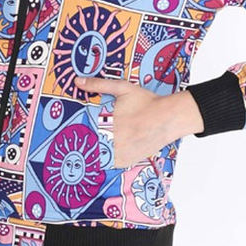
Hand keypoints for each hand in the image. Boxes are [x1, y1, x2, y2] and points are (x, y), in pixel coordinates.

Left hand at [74, 76, 204, 165]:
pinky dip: (110, 158)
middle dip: (89, 141)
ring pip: (100, 157)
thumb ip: (99, 85)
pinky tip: (112, 149)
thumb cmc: (146, 102)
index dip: (80, 132)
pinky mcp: (128, 161)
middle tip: (88, 138)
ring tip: (98, 145)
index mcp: (107, 124)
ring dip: (98, 151)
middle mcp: (113, 142)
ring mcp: (121, 154)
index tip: (76, 132)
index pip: (84, 133)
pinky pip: (112, 163)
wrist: (168, 118)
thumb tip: (78, 81)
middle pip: (91, 146)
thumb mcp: (122, 88)